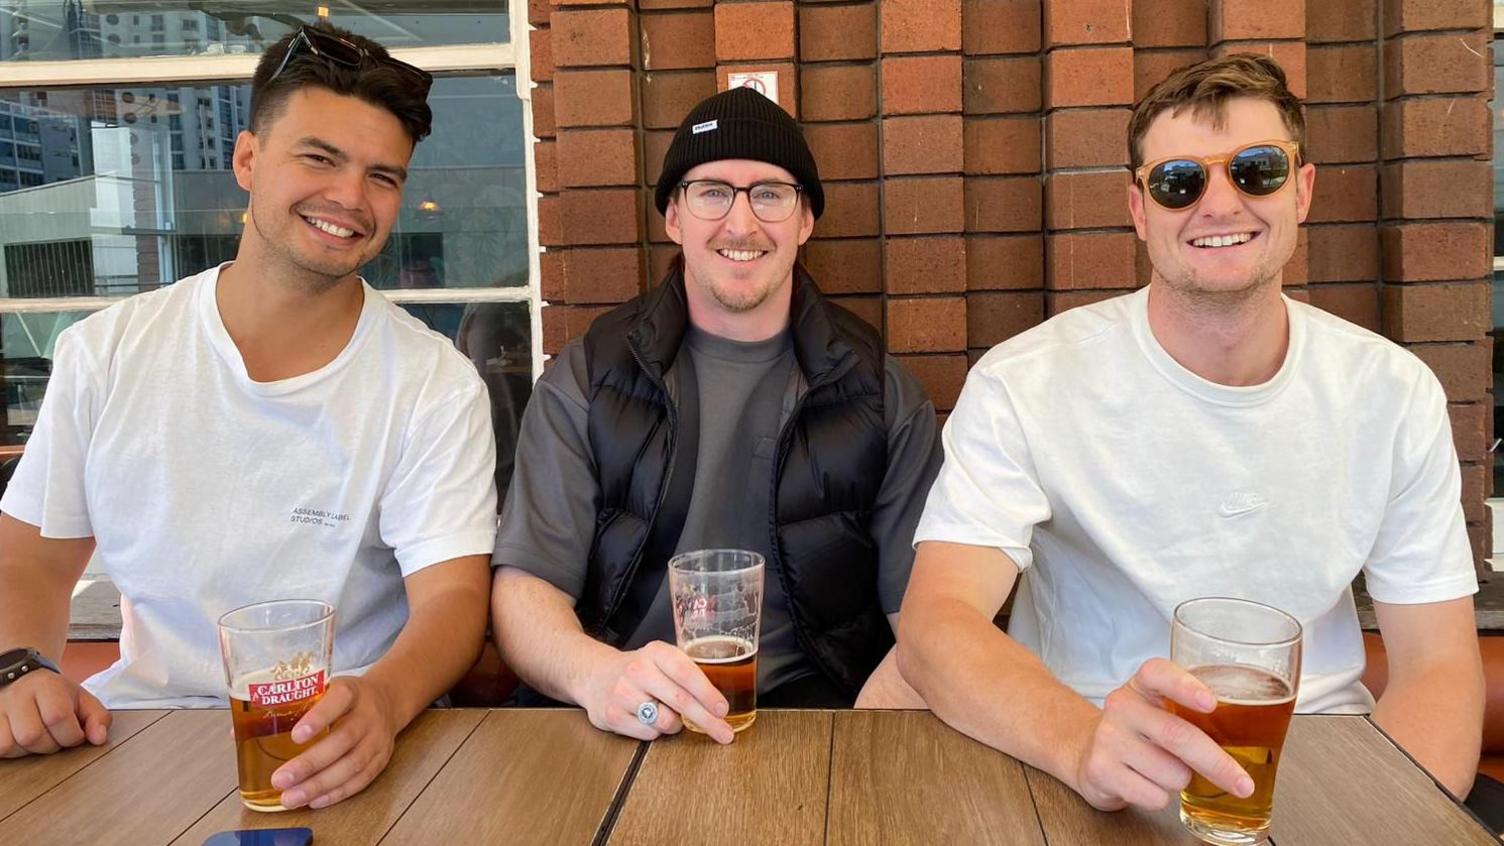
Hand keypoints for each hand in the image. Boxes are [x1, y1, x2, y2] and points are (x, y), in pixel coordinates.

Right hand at [0, 670, 109, 757]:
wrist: (22, 679)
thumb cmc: (55, 694)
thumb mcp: (82, 700)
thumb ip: (98, 718)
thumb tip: (99, 739)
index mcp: (46, 686)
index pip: (57, 717)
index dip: (71, 735)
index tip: (76, 734)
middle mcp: (18, 696)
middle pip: (32, 736)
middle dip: (50, 745)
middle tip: (55, 736)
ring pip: (10, 745)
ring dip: (29, 750)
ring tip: (38, 736)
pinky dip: (12, 751)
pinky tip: (21, 740)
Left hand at [271, 676, 399, 809]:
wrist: (387, 701)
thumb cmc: (344, 698)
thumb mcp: (323, 688)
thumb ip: (288, 707)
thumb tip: (237, 732)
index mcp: (351, 691)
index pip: (339, 700)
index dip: (318, 718)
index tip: (295, 736)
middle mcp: (368, 713)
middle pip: (343, 740)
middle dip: (310, 763)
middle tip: (280, 779)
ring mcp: (377, 738)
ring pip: (352, 765)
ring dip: (320, 784)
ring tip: (291, 798)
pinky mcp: (382, 758)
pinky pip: (361, 779)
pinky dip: (337, 792)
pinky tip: (315, 801)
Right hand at [577, 640, 733, 743]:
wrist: (594, 674)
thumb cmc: (639, 669)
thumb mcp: (661, 660)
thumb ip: (686, 673)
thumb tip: (719, 702)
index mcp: (656, 652)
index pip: (685, 673)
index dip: (707, 693)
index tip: (723, 709)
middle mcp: (638, 670)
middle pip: (680, 701)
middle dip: (707, 720)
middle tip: (724, 733)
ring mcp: (623, 693)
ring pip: (666, 721)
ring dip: (676, 724)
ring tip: (667, 713)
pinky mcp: (612, 715)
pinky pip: (649, 733)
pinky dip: (656, 731)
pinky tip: (647, 718)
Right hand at [1072, 658, 1253, 811]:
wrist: (1091, 751)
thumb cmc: (1143, 731)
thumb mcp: (1162, 710)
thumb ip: (1194, 713)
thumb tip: (1252, 736)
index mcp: (1142, 685)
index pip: (1158, 673)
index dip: (1185, 687)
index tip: (1212, 703)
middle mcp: (1122, 706)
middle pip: (1176, 735)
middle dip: (1217, 764)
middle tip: (1243, 783)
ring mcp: (1108, 738)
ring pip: (1170, 772)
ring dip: (1183, 781)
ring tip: (1167, 770)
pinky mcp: (1100, 770)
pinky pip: (1153, 795)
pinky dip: (1163, 798)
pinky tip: (1148, 783)